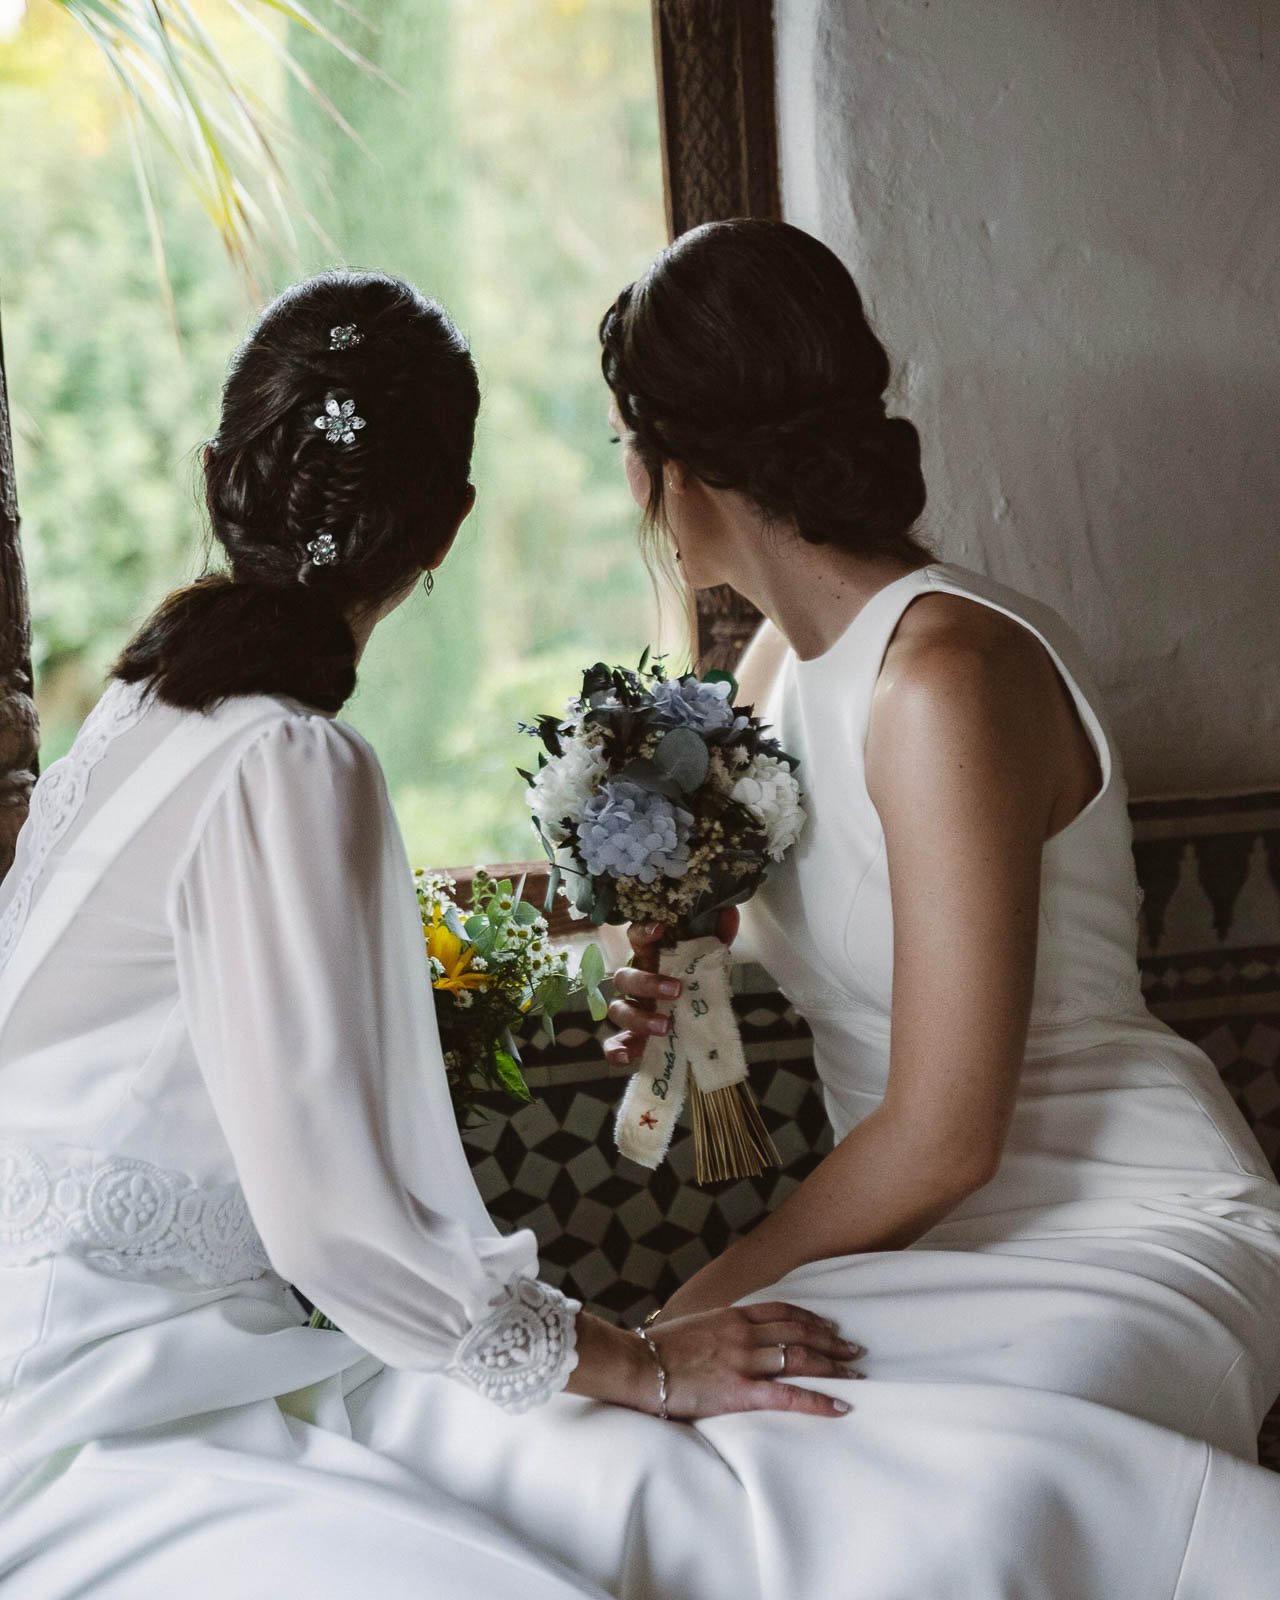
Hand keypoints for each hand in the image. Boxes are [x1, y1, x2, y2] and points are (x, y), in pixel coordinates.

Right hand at [602, 908, 738, 1073]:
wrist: (696, 1025)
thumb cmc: (695, 985)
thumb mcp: (710, 962)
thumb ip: (717, 938)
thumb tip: (728, 913)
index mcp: (650, 961)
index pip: (637, 940)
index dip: (643, 932)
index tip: (660, 928)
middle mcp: (635, 984)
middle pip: (624, 977)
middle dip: (647, 983)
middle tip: (677, 991)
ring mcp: (630, 1012)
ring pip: (617, 1010)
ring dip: (639, 1018)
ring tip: (666, 1027)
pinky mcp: (629, 1040)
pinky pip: (612, 1044)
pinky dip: (616, 1050)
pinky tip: (630, 1055)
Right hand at [641, 1300, 863, 1419]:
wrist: (638, 1365)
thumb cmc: (657, 1349)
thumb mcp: (692, 1326)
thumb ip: (716, 1328)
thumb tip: (725, 1333)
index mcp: (732, 1317)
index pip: (782, 1312)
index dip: (810, 1318)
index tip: (829, 1325)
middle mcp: (745, 1334)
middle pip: (799, 1332)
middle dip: (831, 1340)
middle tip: (855, 1348)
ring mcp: (745, 1360)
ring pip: (801, 1358)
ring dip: (833, 1364)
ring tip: (855, 1371)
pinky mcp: (741, 1390)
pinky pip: (789, 1394)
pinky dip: (819, 1399)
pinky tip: (840, 1406)